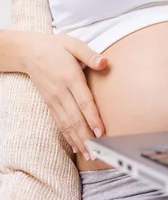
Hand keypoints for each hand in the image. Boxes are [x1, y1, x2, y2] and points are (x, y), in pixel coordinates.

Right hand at [22, 32, 107, 157]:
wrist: (29, 52)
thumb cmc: (56, 46)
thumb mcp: (74, 44)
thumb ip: (90, 55)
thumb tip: (105, 62)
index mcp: (70, 77)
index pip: (83, 101)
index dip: (92, 117)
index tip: (101, 131)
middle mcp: (61, 91)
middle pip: (75, 118)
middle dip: (86, 137)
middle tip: (98, 152)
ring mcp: (53, 99)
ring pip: (67, 124)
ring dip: (78, 141)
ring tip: (89, 155)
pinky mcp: (49, 104)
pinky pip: (59, 123)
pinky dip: (68, 136)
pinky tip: (76, 147)